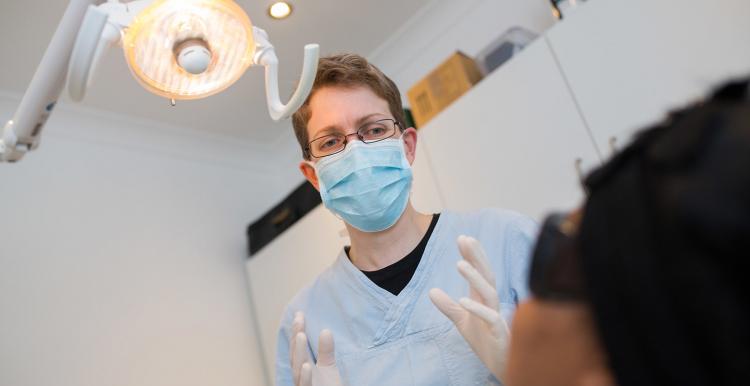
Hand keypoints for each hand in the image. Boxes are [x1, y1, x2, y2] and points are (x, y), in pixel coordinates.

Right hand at [290, 312, 342, 385]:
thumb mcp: (328, 369)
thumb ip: (326, 352)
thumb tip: (325, 330)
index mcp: (304, 369)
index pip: (298, 348)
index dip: (298, 331)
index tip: (300, 314)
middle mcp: (301, 377)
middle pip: (296, 356)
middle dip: (296, 338)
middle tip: (299, 319)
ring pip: (298, 370)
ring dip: (298, 353)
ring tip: (300, 335)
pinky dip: (305, 377)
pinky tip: (306, 365)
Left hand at [429, 235, 509, 381]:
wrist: (501, 366)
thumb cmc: (485, 340)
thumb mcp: (462, 322)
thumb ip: (449, 306)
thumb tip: (432, 291)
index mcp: (484, 298)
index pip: (480, 272)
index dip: (472, 256)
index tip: (462, 238)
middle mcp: (492, 304)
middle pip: (487, 275)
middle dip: (477, 257)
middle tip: (465, 239)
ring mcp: (497, 317)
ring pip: (489, 292)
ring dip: (475, 277)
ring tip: (459, 264)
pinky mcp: (498, 332)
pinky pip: (490, 318)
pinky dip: (477, 308)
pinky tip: (463, 300)